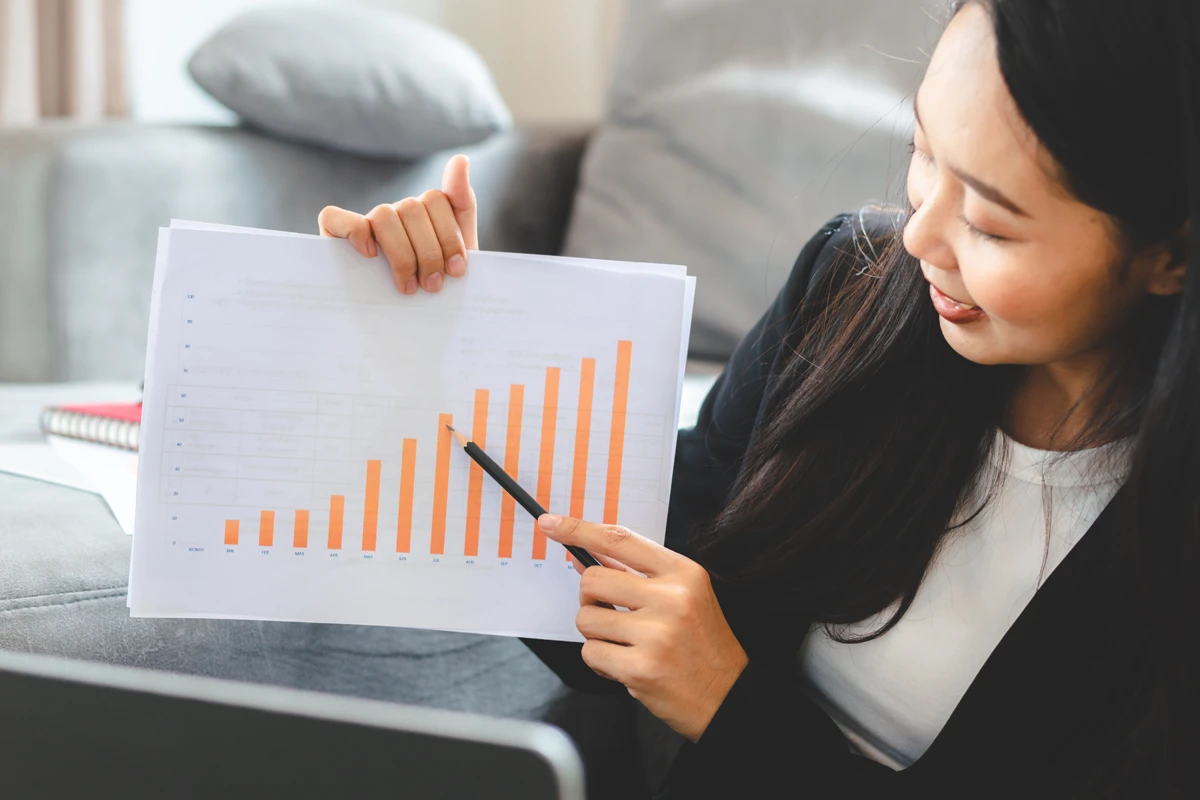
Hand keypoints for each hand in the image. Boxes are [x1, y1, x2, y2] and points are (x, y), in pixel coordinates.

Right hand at [317, 154, 477, 294]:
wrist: (419, 321)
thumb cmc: (437, 285)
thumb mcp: (460, 249)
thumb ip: (462, 202)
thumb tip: (461, 158)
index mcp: (423, 212)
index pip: (435, 199)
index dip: (448, 235)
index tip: (457, 270)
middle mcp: (394, 214)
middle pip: (411, 209)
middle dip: (429, 252)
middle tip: (433, 286)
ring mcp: (366, 225)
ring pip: (383, 216)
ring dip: (401, 253)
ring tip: (409, 286)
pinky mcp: (336, 238)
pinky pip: (334, 217)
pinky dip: (354, 232)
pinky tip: (370, 255)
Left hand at [538, 514, 748, 742]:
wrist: (728, 697)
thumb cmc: (702, 646)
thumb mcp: (684, 597)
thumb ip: (637, 575)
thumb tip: (586, 560)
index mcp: (683, 573)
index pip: (620, 540)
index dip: (578, 529)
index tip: (551, 523)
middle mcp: (671, 598)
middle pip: (593, 580)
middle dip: (591, 600)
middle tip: (610, 614)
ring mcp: (656, 633)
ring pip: (587, 619)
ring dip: (597, 635)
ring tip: (626, 645)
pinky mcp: (640, 667)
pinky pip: (591, 653)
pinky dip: (600, 662)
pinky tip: (627, 666)